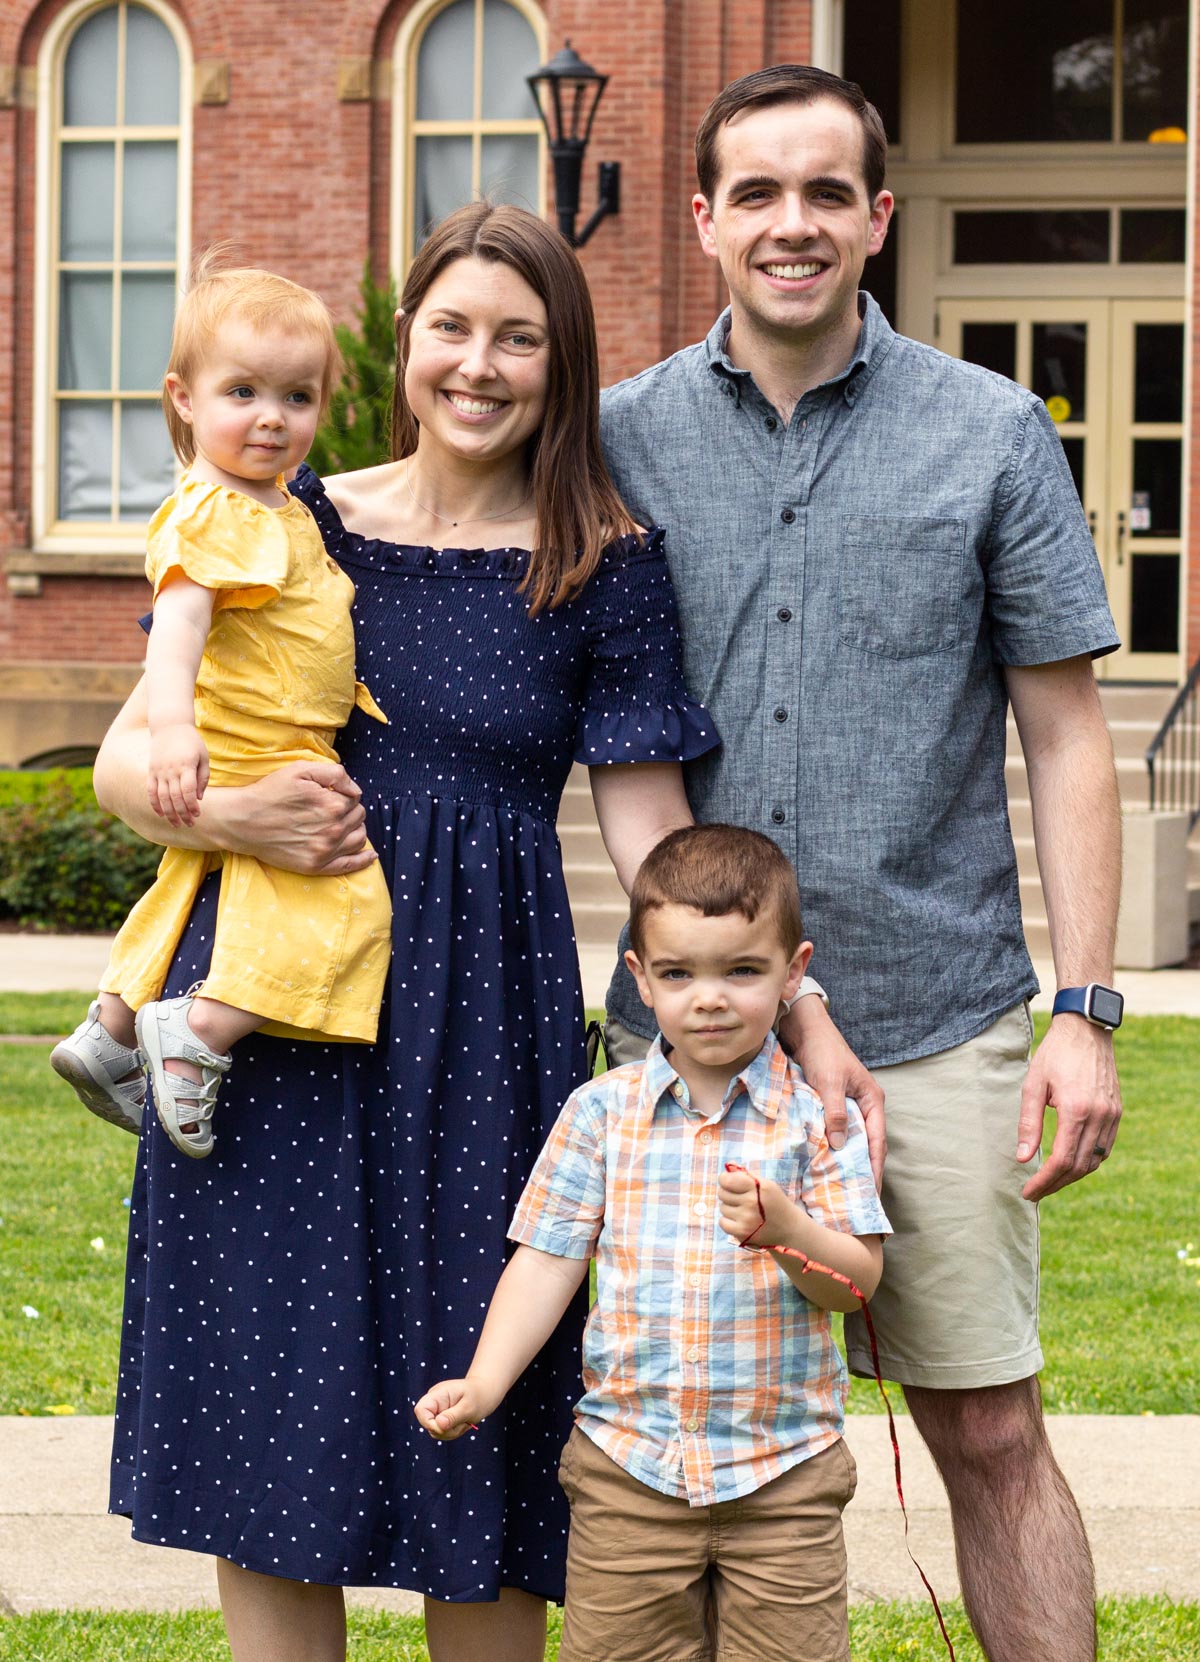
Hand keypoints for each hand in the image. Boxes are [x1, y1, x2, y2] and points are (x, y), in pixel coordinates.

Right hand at [148, 725, 209, 826]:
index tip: (198, 815)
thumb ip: (203, 778)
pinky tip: (161, 814)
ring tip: (176, 824)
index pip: (188, 791)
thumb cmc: (191, 742)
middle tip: (190, 824)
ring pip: (162, 797)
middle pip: (175, 797)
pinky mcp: (151, 771)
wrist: (169, 726)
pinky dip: (154, 804)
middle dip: (182, 814)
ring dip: (169, 813)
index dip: (192, 805)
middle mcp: (171, 770)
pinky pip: (151, 791)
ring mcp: (159, 771)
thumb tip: (198, 798)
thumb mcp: (203, 756)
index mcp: (186, 766)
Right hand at [225, 762, 375, 874]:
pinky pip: (350, 865)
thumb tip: (356, 790)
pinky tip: (370, 855)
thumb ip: (334, 774)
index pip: (355, 798)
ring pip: (359, 838)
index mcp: (332, 805)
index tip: (328, 794)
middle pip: (358, 818)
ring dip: (355, 829)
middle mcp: (333, 829)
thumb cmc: (270, 793)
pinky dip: (364, 860)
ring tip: (339, 825)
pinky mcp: (316, 866)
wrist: (243, 821)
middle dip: (349, 811)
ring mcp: (325, 851)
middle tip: (329, 809)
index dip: (343, 794)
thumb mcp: (300, 770)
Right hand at [413, 1378, 493, 1440]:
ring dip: (451, 1432)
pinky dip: (453, 1432)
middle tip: (463, 1423)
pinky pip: (442, 1432)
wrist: (485, 1392)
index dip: (428, 1423)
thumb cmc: (479, 1396)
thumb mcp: (469, 1407)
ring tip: (464, 1421)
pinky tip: (462, 1423)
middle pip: (427, 1424)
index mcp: (438, 1394)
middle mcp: (434, 1402)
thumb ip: (453, 1416)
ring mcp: (437, 1410)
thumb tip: (438, 1425)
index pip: (420, 1410)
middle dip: (445, 1430)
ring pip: (436, 1431)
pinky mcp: (441, 1418)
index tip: (445, 1427)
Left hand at [718, 1167, 797, 1247]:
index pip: (727, 1180)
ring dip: (729, 1208)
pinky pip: (722, 1222)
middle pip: (722, 1193)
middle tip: (739, 1197)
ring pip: (722, 1208)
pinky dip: (728, 1221)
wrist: (789, 1229)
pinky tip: (739, 1220)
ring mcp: (747, 1219)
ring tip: (744, 1210)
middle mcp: (752, 1203)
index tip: (727, 1181)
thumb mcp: (766, 1184)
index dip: (724, 1179)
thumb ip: (746, 1175)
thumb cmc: (774, 1203)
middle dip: (727, 1193)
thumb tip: (728, 1166)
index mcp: (759, 1187)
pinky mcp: (742, 1233)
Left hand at [778, 997, 885, 1188]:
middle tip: (856, 1198)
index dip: (874, 1168)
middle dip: (862, 1170)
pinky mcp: (830, 1104)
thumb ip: (835, 1113)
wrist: (805, 1030)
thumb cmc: (823, 1052)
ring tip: (838, 1187)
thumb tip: (839, 1145)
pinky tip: (821, 1163)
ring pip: (849, 1139)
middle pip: (866, 1144)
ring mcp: (847, 1106)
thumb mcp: (830, 1082)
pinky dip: (830, 1146)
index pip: (878, 1142)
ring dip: (844, 1160)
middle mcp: (864, 1106)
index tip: (872, 1193)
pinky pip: (833, 1131)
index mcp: (872, 1100)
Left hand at [1016, 1015, 1121, 1199]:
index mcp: (1076, 1110)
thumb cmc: (1055, 1054)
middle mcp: (1099, 1116)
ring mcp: (1112, 1115)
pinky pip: (1104, 1148)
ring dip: (1072, 1176)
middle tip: (1035, 1192)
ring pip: (1094, 1161)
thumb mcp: (1033, 1084)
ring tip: (1049, 1181)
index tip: (1028, 1191)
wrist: (1086, 1029)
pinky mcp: (1117, 1112)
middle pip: (1079, 1167)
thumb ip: (1029, 1123)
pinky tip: (1071, 1164)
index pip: (1061, 1160)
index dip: (1044, 1181)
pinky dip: (1088, 1161)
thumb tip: (1023, 1158)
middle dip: (1055, 1184)